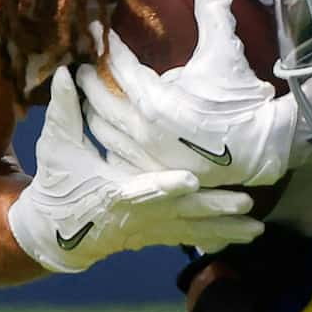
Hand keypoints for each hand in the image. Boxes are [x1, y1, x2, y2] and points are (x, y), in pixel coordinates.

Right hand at [6, 69, 264, 274]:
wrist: (54, 233)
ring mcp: (149, 229)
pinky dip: (217, 237)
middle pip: (180, 213)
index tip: (190, 180)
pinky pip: (191, 237)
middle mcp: (137, 216)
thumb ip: (64, 111)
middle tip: (244, 202)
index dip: (165, 186)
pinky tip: (245, 235)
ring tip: (257, 227)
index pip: (142, 189)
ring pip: (192, 230)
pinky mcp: (156, 236)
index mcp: (114, 193)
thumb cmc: (57, 185)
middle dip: (213, 209)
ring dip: (225, 228)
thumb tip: (67, 73)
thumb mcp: (56, 147)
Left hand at [75, 0, 298, 186]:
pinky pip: (118, 157)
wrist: (267, 148)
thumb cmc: (243, 101)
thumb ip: (214, 11)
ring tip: (93, 98)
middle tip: (86, 64)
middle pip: (99, 99)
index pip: (117, 64)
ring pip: (103, 130)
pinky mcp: (155, 173)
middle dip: (90, 78)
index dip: (106, 42)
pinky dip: (108, 142)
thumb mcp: (227, 53)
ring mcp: (146, 155)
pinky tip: (110, 135)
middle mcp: (141, 129)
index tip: (97, 28)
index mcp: (152, 99)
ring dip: (93, 110)